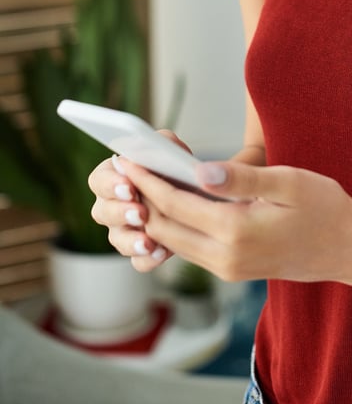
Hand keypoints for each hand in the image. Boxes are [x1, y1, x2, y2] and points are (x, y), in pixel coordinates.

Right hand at [87, 130, 191, 269]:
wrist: (201, 195)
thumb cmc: (177, 168)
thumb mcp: (171, 149)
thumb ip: (160, 143)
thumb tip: (149, 147)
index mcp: (114, 176)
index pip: (99, 180)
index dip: (110, 184)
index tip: (128, 185)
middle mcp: (113, 204)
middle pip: (102, 212)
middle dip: (120, 212)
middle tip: (139, 212)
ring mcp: (124, 230)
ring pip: (117, 239)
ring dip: (131, 240)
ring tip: (148, 241)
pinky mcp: (141, 251)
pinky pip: (137, 261)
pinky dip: (147, 259)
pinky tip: (161, 253)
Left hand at [118, 158, 351, 284]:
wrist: (349, 249)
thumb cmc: (325, 207)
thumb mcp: (288, 181)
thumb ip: (241, 178)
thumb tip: (199, 171)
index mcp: (236, 232)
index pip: (176, 204)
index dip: (147, 181)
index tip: (127, 158)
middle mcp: (225, 258)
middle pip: (165, 228)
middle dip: (141, 199)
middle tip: (121, 169)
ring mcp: (227, 269)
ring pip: (174, 241)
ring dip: (154, 214)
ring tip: (139, 182)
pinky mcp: (232, 270)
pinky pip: (191, 248)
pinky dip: (174, 226)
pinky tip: (169, 204)